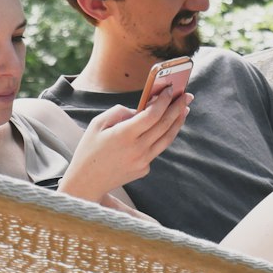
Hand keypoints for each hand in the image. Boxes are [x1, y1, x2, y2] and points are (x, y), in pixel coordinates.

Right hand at [58, 87, 191, 204]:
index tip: (171, 89)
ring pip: (166, 139)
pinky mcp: (144, 170)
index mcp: (124, 135)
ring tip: (184, 110)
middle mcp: (137, 149)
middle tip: (187, 96)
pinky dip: (161, 137)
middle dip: (177, 107)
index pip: (152, 115)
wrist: (86, 183)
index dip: (164, 100)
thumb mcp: (98, 124)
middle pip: (164, 125)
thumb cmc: (89, 150)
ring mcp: (142, 162)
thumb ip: (119, 112)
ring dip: (177, 123)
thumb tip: (139, 110)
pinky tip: (164, 127)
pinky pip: (156, 150)